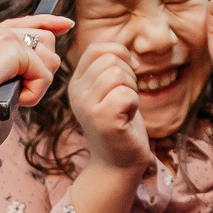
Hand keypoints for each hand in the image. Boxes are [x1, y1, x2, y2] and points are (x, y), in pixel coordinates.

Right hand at [0, 15, 67, 151]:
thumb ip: (9, 72)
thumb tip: (36, 67)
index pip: (19, 24)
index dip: (46, 23)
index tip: (65, 25)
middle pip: (42, 37)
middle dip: (42, 70)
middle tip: (19, 95)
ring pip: (47, 53)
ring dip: (37, 84)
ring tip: (11, 99)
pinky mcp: (8, 47)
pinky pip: (43, 72)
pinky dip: (35, 94)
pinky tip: (14, 101)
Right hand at [69, 33, 155, 175]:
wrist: (117, 164)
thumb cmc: (120, 125)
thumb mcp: (109, 92)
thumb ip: (109, 69)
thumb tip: (124, 51)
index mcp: (76, 83)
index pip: (96, 49)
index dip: (120, 53)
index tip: (130, 71)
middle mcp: (76, 93)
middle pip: (110, 59)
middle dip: (129, 74)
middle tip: (127, 98)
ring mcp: (87, 106)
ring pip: (118, 73)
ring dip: (132, 89)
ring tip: (126, 108)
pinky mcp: (102, 119)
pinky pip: (126, 93)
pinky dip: (135, 104)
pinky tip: (127, 118)